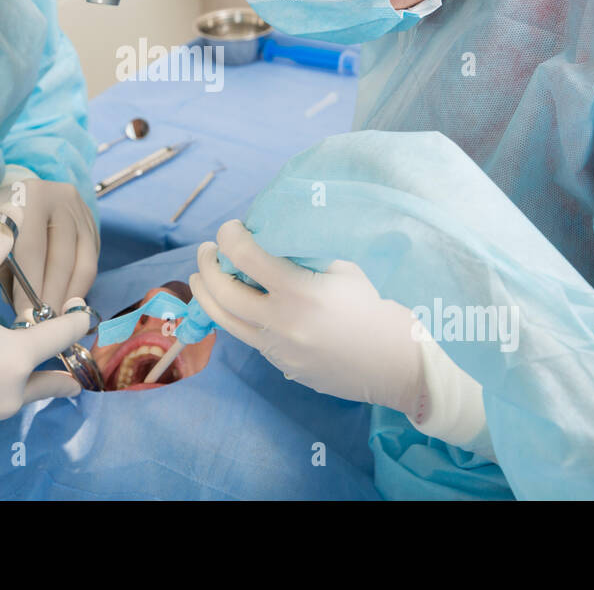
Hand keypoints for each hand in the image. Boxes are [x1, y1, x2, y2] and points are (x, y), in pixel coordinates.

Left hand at [0, 169, 98, 319]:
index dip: (28, 288)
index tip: (24, 318)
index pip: (31, 249)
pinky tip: (67, 306)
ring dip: (70, 298)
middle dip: (52, 298)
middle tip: (43, 327)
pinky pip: (91, 264)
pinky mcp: (93, 225)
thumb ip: (3, 267)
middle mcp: (61, 198)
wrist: (17, 195)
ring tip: (57, 323)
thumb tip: (24, 313)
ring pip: (83, 264)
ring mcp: (82, 211)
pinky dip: (79, 289)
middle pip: (61, 258)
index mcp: (29, 196)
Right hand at [0, 227, 89, 442]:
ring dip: (40, 374)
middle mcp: (12, 391)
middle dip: (66, 359)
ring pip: (30, 392)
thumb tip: (14, 215)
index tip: (82, 306)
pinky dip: (14, 384)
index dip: (76, 318)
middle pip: (55, 377)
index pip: (64, 335)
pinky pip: (6, 400)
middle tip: (72, 340)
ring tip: (43, 358)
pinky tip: (2, 367)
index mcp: (17, 358)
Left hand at [189, 220, 427, 417]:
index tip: (232, 228)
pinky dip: (232, 315)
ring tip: (201, 277)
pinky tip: (233, 301)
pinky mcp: (280, 364)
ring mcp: (278, 348)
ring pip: (224, 319)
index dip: (230, 236)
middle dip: (208, 265)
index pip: (245, 255)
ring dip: (207, 294)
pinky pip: (246, 336)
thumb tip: (265, 234)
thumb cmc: (370, 305)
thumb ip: (301, 253)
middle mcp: (282, 321)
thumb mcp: (340, 267)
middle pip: (223, 291)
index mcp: (299, 291)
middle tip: (208, 250)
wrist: (392, 360)